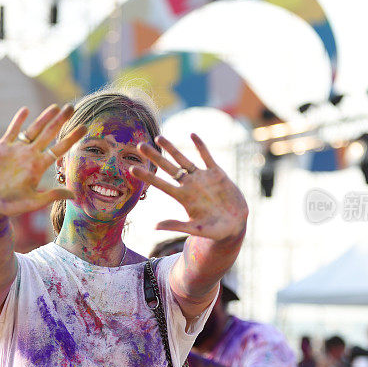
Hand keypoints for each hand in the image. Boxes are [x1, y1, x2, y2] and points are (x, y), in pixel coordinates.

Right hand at [0, 105, 85, 217]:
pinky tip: (26, 110)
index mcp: (39, 166)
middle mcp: (30, 155)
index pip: (60, 148)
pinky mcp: (2, 148)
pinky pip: (13, 131)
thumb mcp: (34, 202)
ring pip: (33, 129)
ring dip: (44, 117)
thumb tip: (74, 195)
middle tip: (71, 107)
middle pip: (49, 134)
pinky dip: (19, 120)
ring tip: (56, 106)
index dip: (72, 137)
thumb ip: (52, 196)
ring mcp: (17, 150)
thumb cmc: (11, 205)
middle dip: (61, 120)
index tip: (84, 127)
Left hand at [130, 134, 247, 240]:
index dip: (147, 177)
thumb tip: (154, 226)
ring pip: (183, 159)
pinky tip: (192, 135)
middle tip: (140, 145)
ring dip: (172, 148)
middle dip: (155, 156)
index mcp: (183, 198)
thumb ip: (176, 226)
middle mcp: (190, 185)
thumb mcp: (195, 229)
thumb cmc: (214, 231)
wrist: (235, 225)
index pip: (161, 184)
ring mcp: (203, 178)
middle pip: (168, 168)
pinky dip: (200, 146)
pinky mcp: (217, 174)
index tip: (132, 169)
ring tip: (159, 137)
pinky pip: (207, 157)